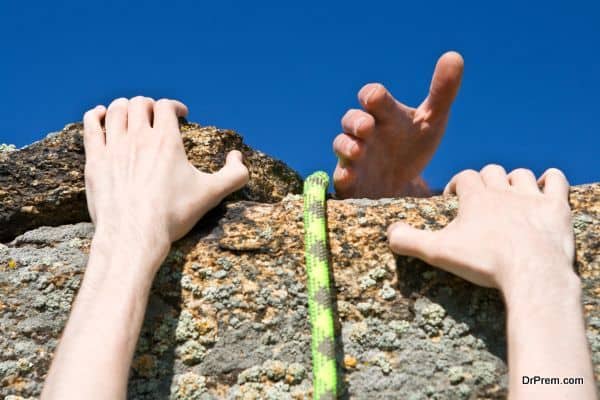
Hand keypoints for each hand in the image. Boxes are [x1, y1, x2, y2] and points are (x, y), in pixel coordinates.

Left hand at [83, 97, 248, 253]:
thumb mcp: (212, 194)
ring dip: (124, 107)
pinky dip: (96, 115)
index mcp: (166, 140)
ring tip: (131, 113)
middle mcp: (138, 137)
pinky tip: (101, 115)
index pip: (166, 106)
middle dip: (150, 105)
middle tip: (155, 115)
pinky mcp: (95, 161)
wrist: (134, 235)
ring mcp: (114, 147)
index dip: (174, 106)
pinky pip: (91, 126)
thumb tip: (238, 156)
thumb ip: (234, 175)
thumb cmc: (174, 215)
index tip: (180, 115)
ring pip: (116, 110)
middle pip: (140, 103)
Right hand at [387, 164, 576, 297]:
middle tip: (481, 200)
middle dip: (484, 181)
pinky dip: (550, 180)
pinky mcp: (556, 208)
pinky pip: (556, 180)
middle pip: (491, 172)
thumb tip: (388, 232)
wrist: (531, 272)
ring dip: (514, 181)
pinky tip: (544, 187)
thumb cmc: (483, 262)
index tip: (454, 199)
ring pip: (520, 175)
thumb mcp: (438, 252)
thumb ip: (409, 241)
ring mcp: (531, 197)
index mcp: (475, 197)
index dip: (456, 185)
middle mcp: (502, 190)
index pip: (463, 177)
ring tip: (509, 195)